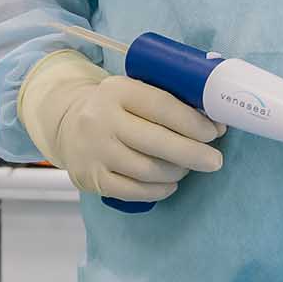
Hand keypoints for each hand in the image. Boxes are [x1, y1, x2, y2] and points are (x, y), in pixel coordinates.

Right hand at [19, 50, 223, 202]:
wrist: (67, 123)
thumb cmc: (117, 108)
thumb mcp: (136, 92)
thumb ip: (170, 101)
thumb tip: (215, 121)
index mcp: (118, 90)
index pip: (162, 106)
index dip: (193, 122)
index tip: (214, 132)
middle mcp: (101, 119)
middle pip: (156, 141)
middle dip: (193, 153)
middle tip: (215, 161)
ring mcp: (93, 150)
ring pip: (146, 169)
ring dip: (176, 171)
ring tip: (187, 168)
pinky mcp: (90, 177)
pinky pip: (132, 190)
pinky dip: (157, 190)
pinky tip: (169, 183)